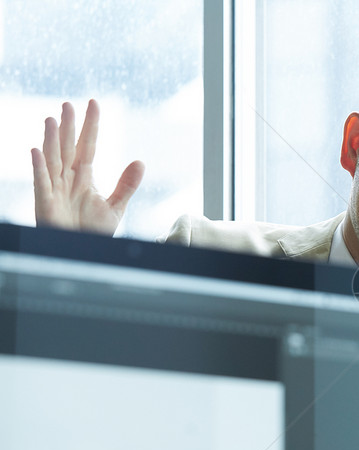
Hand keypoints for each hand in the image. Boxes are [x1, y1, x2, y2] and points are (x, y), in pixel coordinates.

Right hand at [31, 99, 144, 234]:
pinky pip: (41, 183)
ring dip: (51, 140)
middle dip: (68, 127)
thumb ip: (126, 185)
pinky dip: (39, 168)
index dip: (90, 126)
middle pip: (68, 148)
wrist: (81, 255)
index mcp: (83, 177)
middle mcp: (67, 179)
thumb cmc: (92, 232)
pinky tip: (36, 151)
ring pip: (53, 160)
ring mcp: (54, 190)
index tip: (93, 104)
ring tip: (53, 119)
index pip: (88, 146)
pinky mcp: (45, 204)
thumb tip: (140, 162)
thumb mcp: (115, 207)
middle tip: (68, 104)